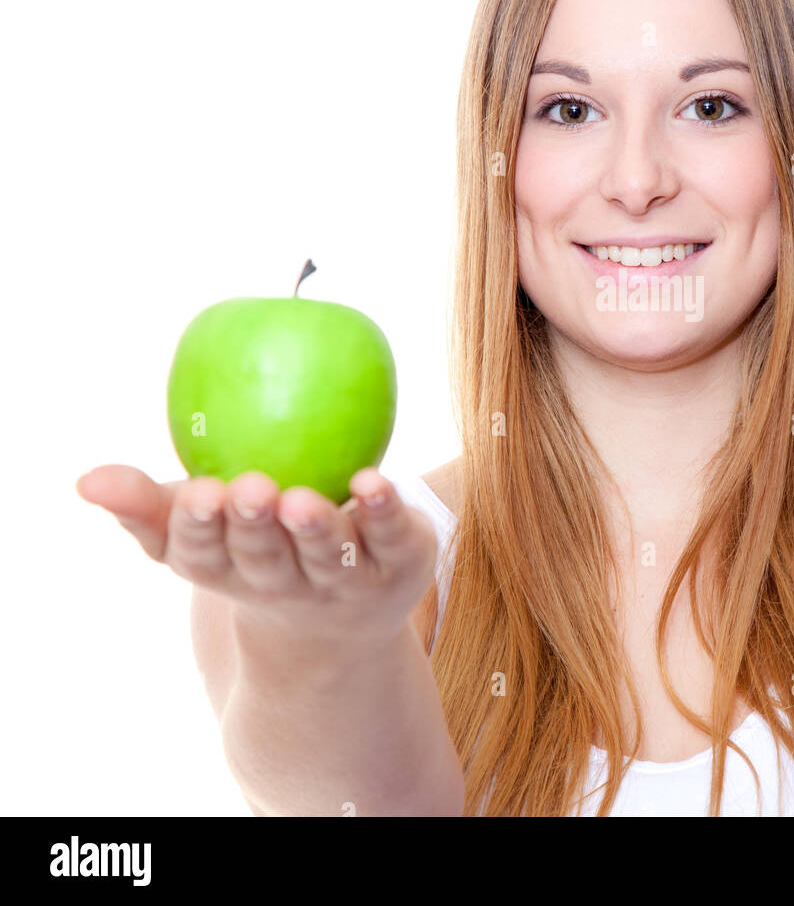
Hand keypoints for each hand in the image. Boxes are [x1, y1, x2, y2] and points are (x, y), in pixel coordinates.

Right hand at [75, 464, 440, 649]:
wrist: (342, 621)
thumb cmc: (254, 553)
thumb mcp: (197, 531)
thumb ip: (146, 505)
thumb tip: (87, 479)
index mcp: (230, 572)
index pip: (205, 555)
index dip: (201, 528)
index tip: (200, 493)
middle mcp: (287, 583)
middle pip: (266, 558)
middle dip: (256, 527)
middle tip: (251, 490)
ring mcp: (346, 581)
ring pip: (328, 555)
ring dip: (315, 528)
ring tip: (303, 500)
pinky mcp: (399, 565)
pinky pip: (391, 536)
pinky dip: (383, 512)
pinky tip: (373, 482)